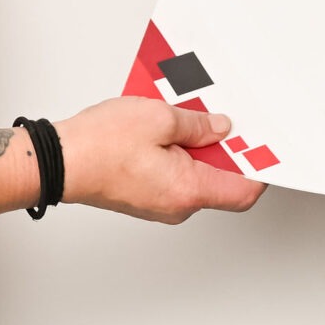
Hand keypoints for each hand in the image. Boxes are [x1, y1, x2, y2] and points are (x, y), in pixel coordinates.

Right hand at [56, 97, 266, 223]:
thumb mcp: (158, 118)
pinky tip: (165, 129)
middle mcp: (177, 205)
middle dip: (225, 148)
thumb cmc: (99, 146)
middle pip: (221, 180)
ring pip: (196, 176)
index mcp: (188, 190)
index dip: (261, 168)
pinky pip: (174, 176)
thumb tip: (220, 128)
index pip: (244, 191)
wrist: (58, 162)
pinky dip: (177, 153)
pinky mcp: (145, 196)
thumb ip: (197, 125)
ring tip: (182, 118)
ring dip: (197, 148)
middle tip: (219, 118)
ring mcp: (159, 204)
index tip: (266, 146)